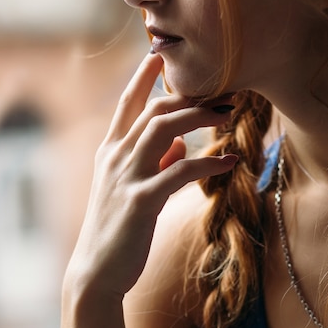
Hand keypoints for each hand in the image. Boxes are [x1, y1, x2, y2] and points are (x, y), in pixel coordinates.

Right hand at [65, 52, 236, 297]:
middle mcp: (115, 157)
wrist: (97, 271)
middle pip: (154, 109)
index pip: (128, 102)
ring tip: (230, 116)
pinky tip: (230, 162)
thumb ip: (153, 161)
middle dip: (191, 97)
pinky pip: (179, 172)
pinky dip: (207, 164)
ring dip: (200, 118)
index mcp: (111, 151)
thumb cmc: (117, 227)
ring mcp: (125, 177)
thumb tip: (178, 142)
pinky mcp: (140, 201)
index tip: (163, 56)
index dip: (145, 76)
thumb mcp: (131, 187)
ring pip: (164, 130)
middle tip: (225, 94)